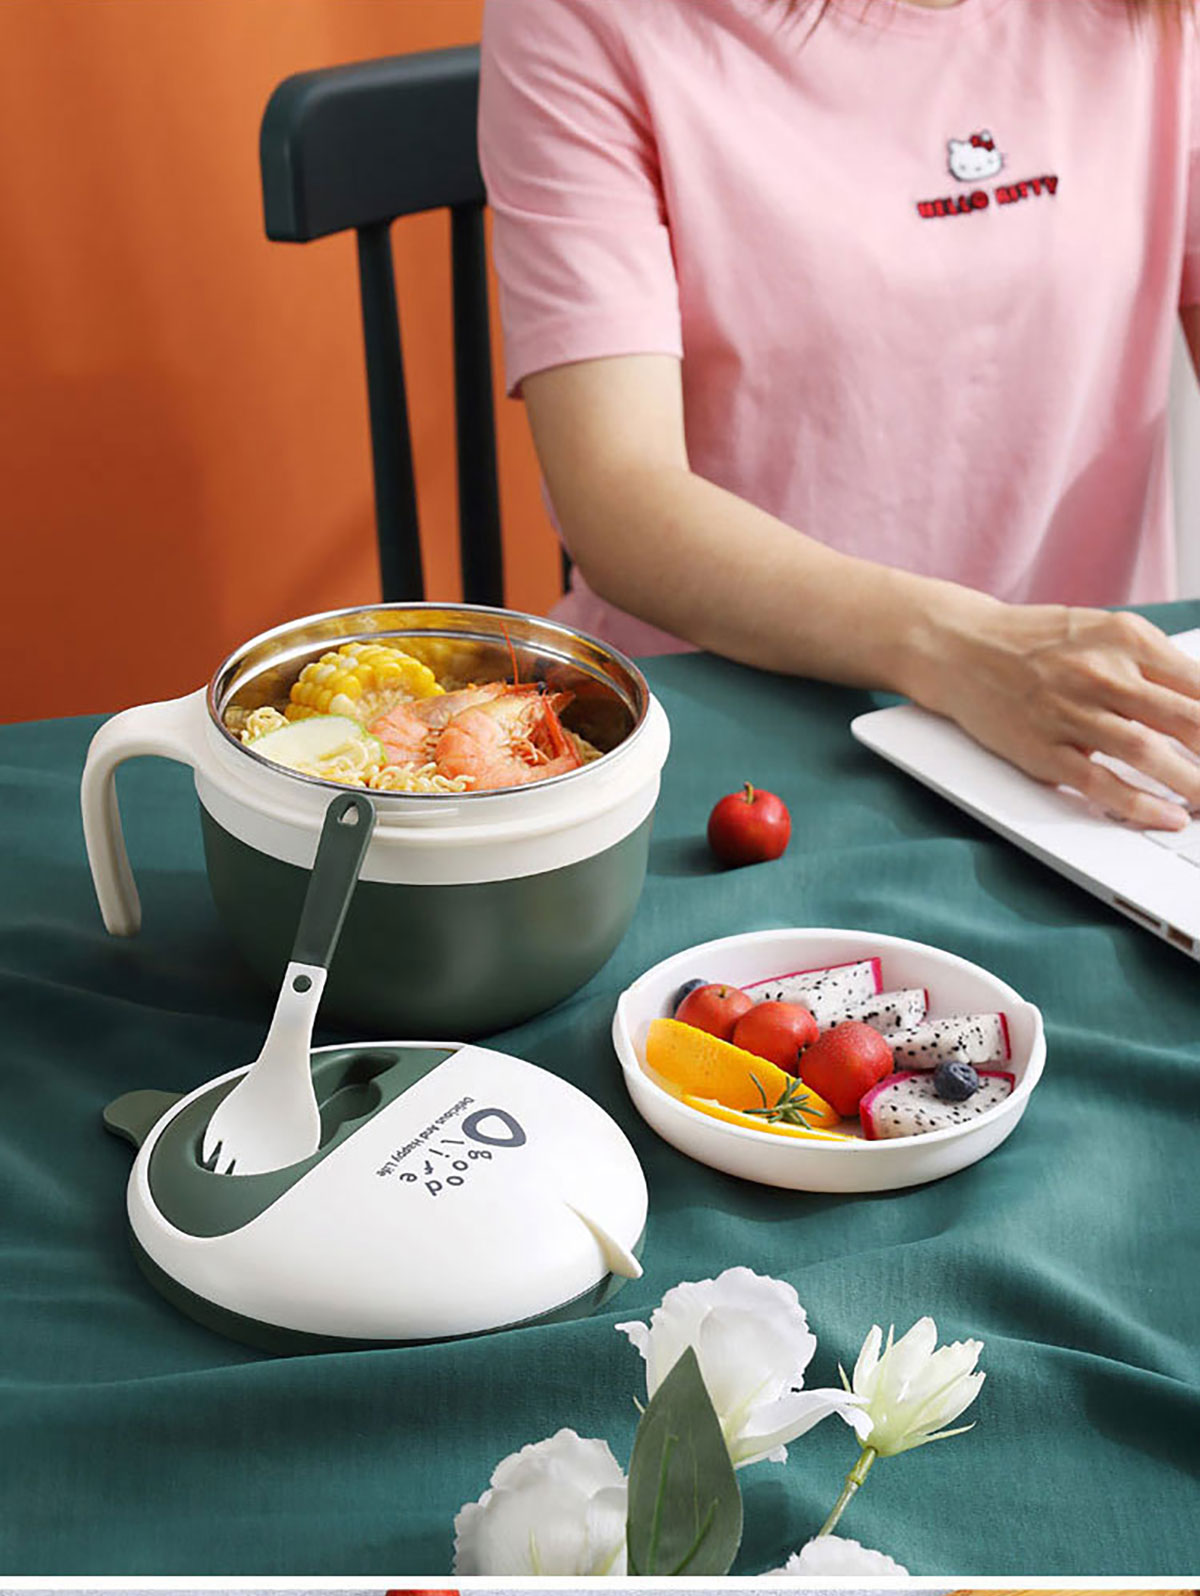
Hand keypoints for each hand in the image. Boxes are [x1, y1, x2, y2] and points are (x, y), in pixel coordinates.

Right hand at [914, 599, 1199, 828]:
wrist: (958, 646)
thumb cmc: (1033, 642)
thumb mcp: (1101, 632)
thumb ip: (1152, 664)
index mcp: (1125, 638)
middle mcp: (1100, 671)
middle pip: (1185, 718)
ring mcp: (1069, 711)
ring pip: (1147, 751)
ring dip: (1193, 784)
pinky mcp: (1041, 746)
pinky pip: (1099, 781)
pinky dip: (1139, 803)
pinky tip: (1165, 816)